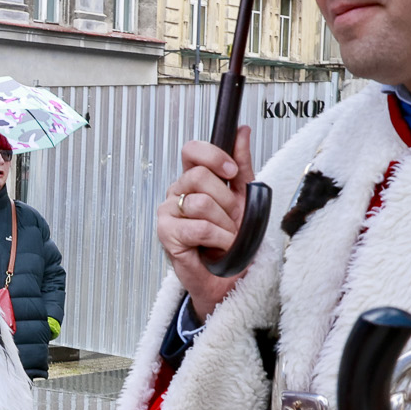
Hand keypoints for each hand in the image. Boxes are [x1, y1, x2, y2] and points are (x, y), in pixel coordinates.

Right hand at [157, 126, 253, 316]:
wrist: (228, 277)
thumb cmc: (232, 240)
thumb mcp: (244, 196)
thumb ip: (241, 164)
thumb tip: (241, 132)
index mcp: (192, 180)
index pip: (192, 151)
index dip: (213, 156)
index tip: (232, 171)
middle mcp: (177, 193)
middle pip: (198, 176)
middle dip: (225, 199)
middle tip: (231, 217)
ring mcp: (168, 213)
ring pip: (200, 203)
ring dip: (224, 224)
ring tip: (225, 235)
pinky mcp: (166, 234)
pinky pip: (198, 227)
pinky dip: (217, 238)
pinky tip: (219, 245)